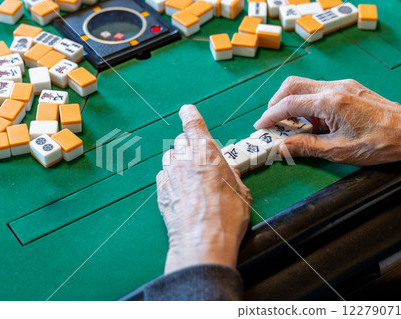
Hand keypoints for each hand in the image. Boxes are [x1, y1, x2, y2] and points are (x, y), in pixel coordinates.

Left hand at [156, 105, 251, 273]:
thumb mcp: (240, 192)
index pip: (193, 124)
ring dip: (179, 164)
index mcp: (207, 153)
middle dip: (190, 148)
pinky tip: (182, 195)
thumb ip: (231, 175)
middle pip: (182, 142)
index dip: (189, 115)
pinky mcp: (160, 191)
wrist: (203, 242)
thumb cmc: (227, 216)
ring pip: (170, 158)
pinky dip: (171, 180)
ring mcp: (170, 174)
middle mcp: (185, 159)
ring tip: (191, 181)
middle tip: (201, 164)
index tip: (186, 110)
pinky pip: (164, 177)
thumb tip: (226, 171)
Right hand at [254, 76, 400, 164]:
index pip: (289, 104)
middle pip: (292, 86)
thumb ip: (306, 146)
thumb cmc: (380, 143)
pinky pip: (319, 90)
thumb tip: (282, 148)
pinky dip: (308, 103)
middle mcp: (334, 88)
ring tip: (293, 127)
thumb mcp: (338, 150)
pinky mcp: (349, 89)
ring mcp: (342, 86)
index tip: (261, 127)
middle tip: (272, 123)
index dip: (270, 116)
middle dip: (276, 103)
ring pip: (305, 86)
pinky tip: (313, 122)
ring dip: (292, 103)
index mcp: (329, 102)